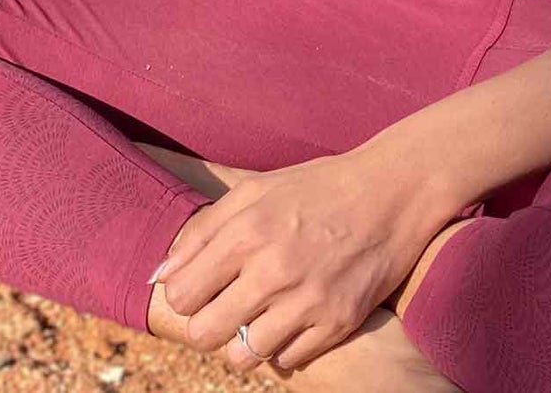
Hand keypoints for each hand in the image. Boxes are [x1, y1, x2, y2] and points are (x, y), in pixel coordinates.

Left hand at [152, 143, 446, 373]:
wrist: (390, 193)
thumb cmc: (316, 188)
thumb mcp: (255, 190)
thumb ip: (203, 230)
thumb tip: (160, 275)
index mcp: (247, 231)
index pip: (183, 294)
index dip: (185, 296)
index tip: (199, 289)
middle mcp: (273, 269)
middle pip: (205, 333)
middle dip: (206, 326)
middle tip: (223, 310)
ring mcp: (307, 301)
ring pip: (243, 356)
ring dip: (243, 341)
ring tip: (256, 318)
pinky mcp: (337, 323)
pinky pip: (286, 361)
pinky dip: (282, 347)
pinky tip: (292, 319)